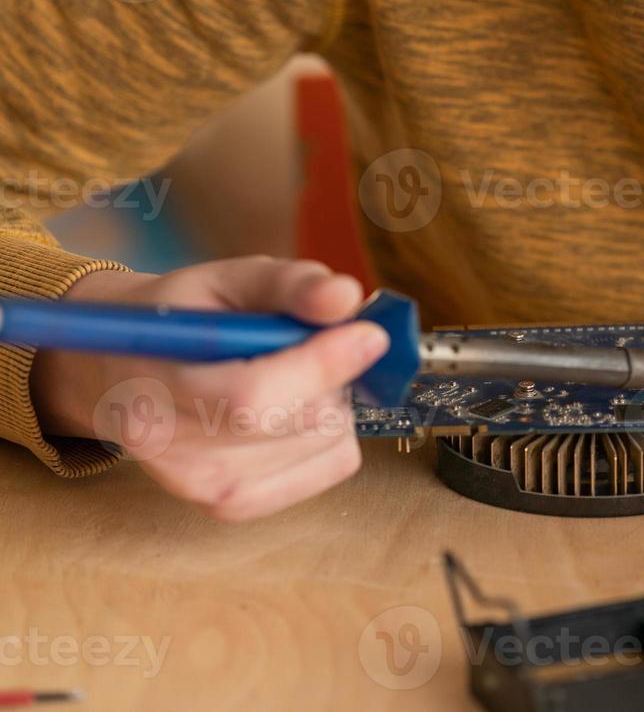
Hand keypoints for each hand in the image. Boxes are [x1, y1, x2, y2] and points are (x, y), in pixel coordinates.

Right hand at [31, 257, 388, 520]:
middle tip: (326, 341)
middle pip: (294, 422)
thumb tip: (344, 297)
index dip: (321, 366)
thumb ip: (288, 283)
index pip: (251, 397)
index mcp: (155, 385)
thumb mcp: (228, 279)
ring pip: (323, 443)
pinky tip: (300, 408)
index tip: (369, 334)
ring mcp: (203, 486)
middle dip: (333, 375)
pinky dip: (334, 432)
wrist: (133, 372)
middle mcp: (171, 450)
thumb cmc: (189, 317)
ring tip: (297, 374)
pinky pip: (331, 466)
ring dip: (335, 400)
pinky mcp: (235, 505)